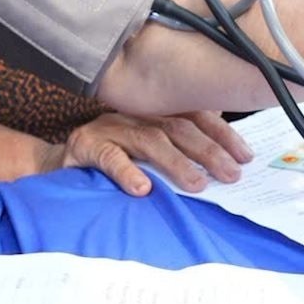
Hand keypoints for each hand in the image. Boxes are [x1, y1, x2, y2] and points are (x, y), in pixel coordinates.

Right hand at [46, 110, 252, 195]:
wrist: (57, 164)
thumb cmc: (110, 160)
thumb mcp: (146, 151)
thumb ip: (176, 152)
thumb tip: (223, 169)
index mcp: (154, 114)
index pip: (195, 117)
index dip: (222, 134)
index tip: (245, 156)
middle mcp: (136, 116)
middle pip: (179, 127)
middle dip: (208, 151)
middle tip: (231, 174)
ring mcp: (111, 129)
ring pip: (149, 140)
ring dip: (176, 163)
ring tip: (197, 184)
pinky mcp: (86, 147)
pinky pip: (109, 158)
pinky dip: (127, 172)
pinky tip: (142, 189)